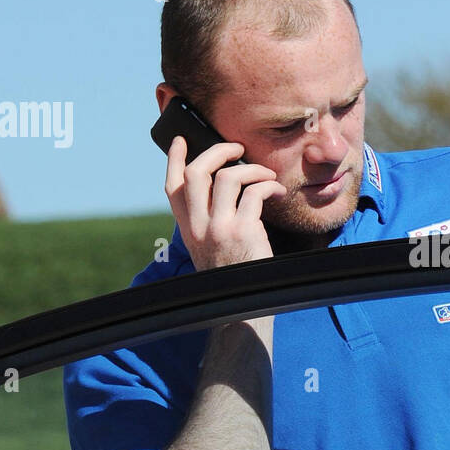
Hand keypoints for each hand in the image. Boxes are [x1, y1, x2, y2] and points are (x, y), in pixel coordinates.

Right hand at [163, 136, 286, 270]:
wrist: (243, 308)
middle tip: (237, 148)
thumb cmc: (235, 277)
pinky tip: (277, 192)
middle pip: (196, 172)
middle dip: (217, 151)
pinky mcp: (243, 231)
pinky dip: (269, 186)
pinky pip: (255, 193)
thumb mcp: (211, 248)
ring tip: (266, 175)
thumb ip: (210, 222)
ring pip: (227, 177)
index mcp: (189, 230)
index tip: (180, 140)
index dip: (173, 160)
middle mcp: (199, 227)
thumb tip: (225, 189)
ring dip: (251, 168)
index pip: (172, 188)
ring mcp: (219, 228)